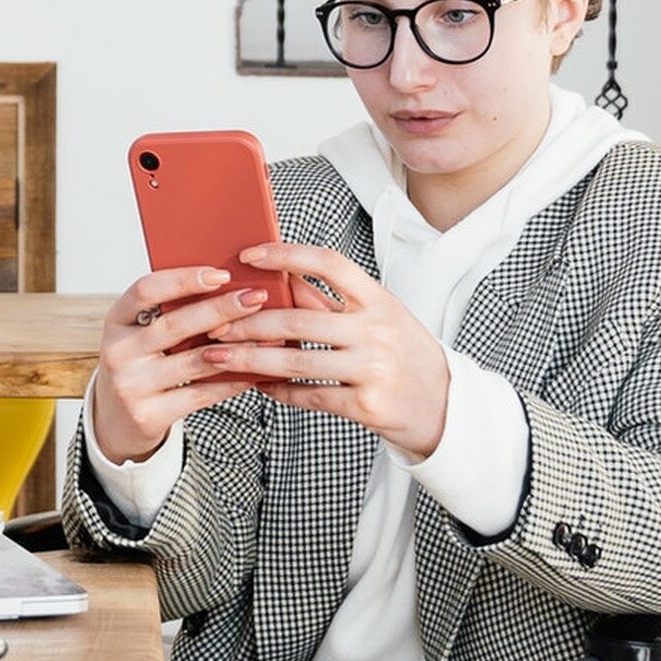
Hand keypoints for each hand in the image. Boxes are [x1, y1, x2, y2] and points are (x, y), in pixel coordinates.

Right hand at [92, 267, 269, 462]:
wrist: (118, 418)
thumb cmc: (141, 363)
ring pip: (193, 361)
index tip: (222, 274)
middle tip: (255, 297)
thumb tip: (229, 284)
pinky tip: (254, 372)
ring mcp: (130, 385)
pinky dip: (231, 382)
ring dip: (236, 347)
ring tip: (268, 336)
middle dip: (220, 309)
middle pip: (175, 324)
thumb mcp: (143, 334)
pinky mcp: (148, 415)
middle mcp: (117, 351)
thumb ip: (172, 311)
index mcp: (116, 320)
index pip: (146, 290)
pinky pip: (199, 394)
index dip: (184, 279)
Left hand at [200, 242, 451, 455]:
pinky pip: (310, 396)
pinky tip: (257, 386)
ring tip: (219, 357)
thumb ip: (332, 302)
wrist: (445, 406)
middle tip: (215, 325)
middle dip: (248, 322)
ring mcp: (373, 368)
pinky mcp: (366, 405)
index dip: (286, 254)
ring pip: (297, 360)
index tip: (249, 254)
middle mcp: (377, 330)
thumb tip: (283, 279)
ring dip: (250, 359)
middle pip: (299, 318)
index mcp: (379, 300)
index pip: (329, 264)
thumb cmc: (405, 355)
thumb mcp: (379, 318)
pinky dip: (278, 391)